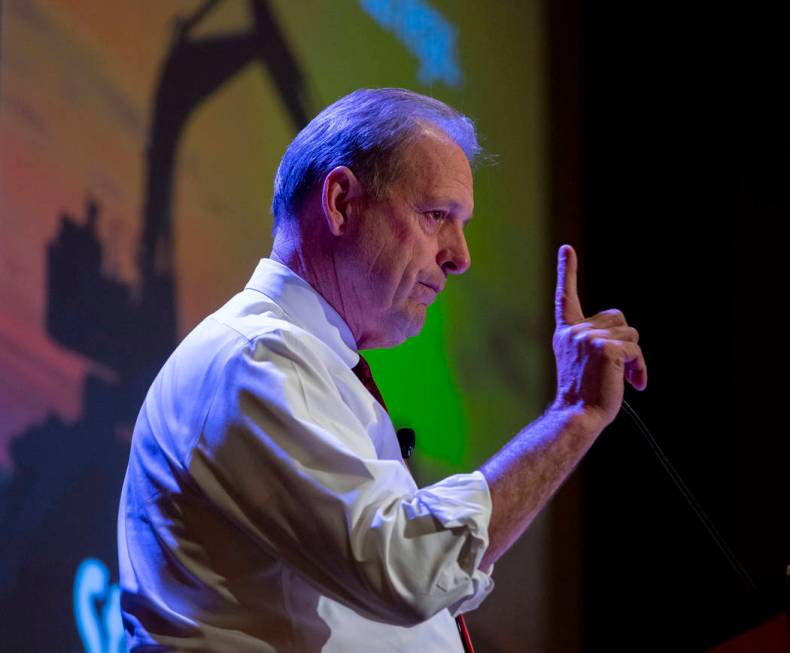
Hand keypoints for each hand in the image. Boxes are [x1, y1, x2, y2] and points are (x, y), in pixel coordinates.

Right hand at [552, 244, 646, 427]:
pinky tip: (635, 384)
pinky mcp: (607, 349)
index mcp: (566, 333)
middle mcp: (575, 331)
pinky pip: (636, 350)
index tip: (566, 250)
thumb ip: (594, 340)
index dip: (567, 272)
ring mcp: (589, 338)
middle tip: (618, 368)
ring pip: (630, 334)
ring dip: (633, 357)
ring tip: (622, 378)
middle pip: (617, 318)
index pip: (566, 297)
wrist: (577, 415)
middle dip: (624, 340)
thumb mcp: (581, 360)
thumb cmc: (583, 395)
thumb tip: (626, 334)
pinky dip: (640, 369)